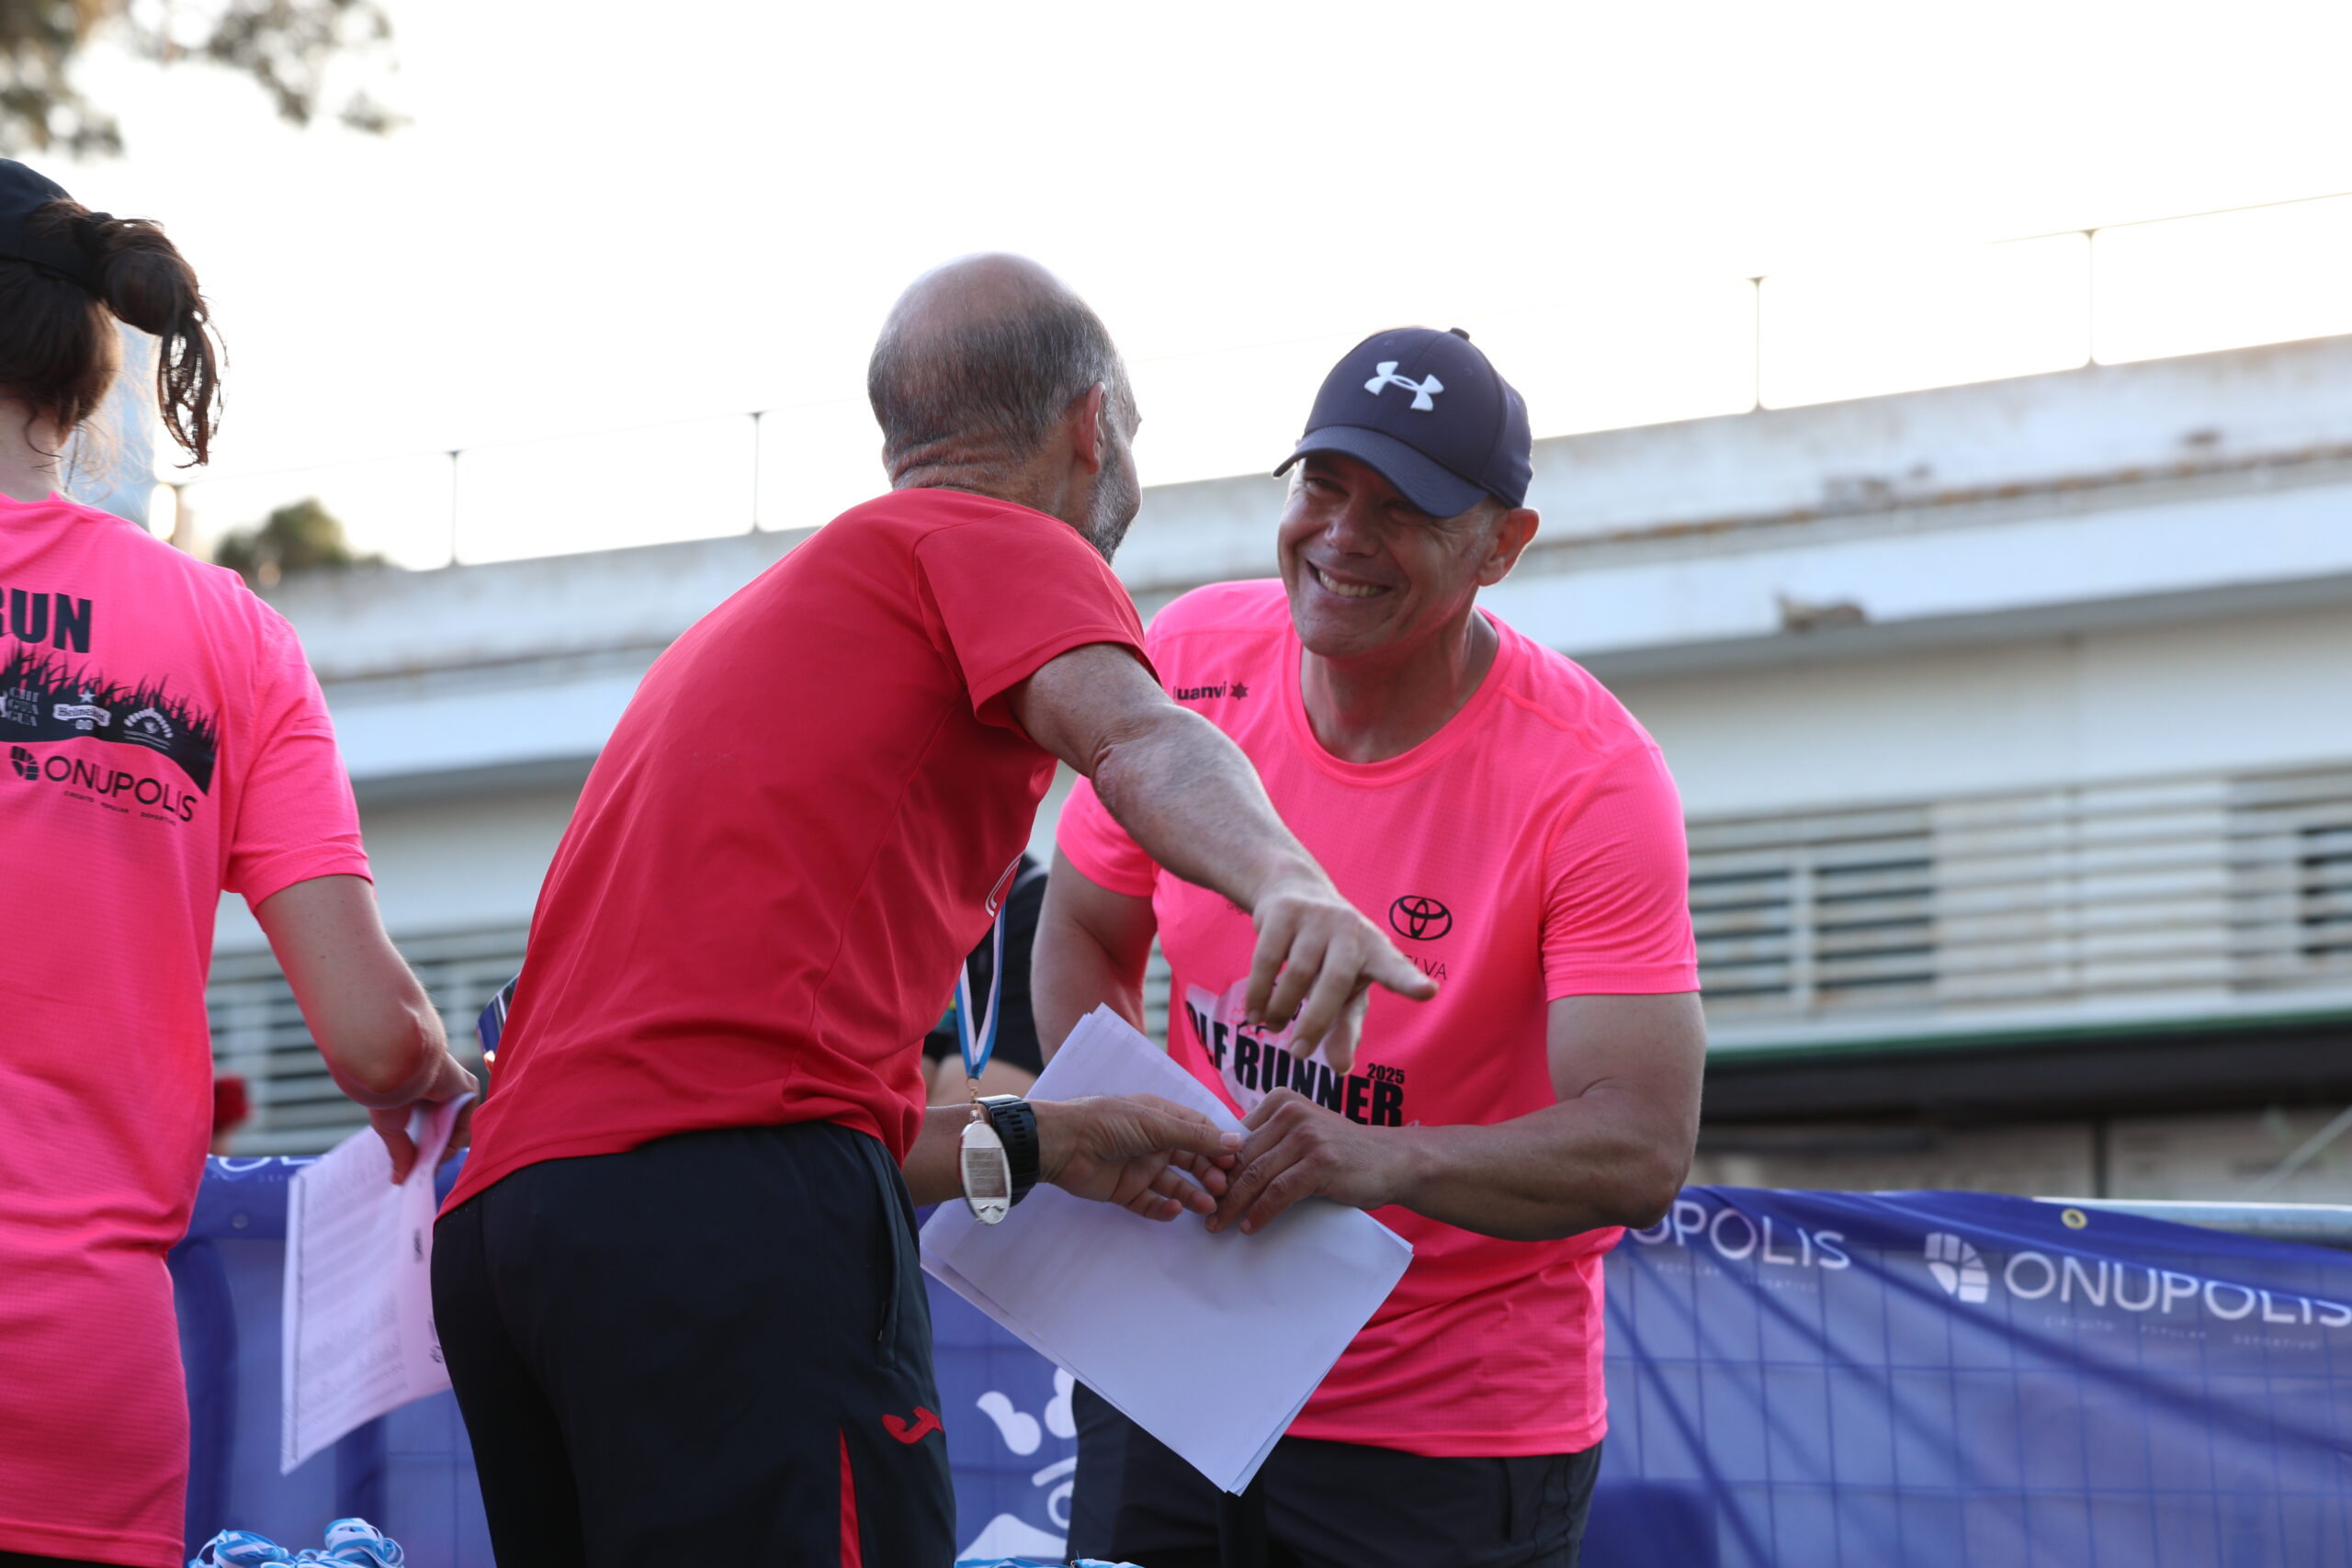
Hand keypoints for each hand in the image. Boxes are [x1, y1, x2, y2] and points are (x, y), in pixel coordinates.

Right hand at [369, 1052, 477, 1184]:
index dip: (420, 1149)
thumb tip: (399, 1180)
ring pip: (454, 1126)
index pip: (425, 1125)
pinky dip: (455, 1139)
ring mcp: (453, 1088)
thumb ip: (401, 1153)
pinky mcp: (467, 1087)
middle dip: (432, 1152)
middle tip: (420, 1175)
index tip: (413, 1171)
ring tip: (429, 1168)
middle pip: (441, 1128)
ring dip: (444, 1149)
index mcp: (416, 1093)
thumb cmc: (388, 1091)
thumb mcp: (391, 1129)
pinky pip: (465, 1119)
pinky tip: (441, 1154)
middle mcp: (437, 1089)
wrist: (397, 1068)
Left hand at [1037, 1093, 1243, 1220]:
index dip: (1219, 1145)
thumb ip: (1196, 1137)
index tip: (1236, 1162)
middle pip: (1192, 1160)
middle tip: (1223, 1189)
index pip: (1200, 1130)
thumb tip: (1236, 1141)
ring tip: (1208, 1206)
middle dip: (1209, 1174)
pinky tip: (1174, 1210)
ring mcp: (1141, 1168)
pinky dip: (1164, 1209)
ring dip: (1192, 1194)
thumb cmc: (1109, 1123)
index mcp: (1162, 1118)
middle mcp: (1155, 1142)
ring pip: (1175, 1184)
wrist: (1063, 1144)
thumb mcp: (1156, 1125)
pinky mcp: (1126, 1191)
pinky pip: (1152, 1203)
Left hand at [1208, 1089, 1411, 1234]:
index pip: (1236, 1136)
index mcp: (1281, 1100)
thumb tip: (1222, 1165)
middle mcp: (1291, 1112)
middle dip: (1219, 1189)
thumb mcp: (1303, 1132)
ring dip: (1233, 1205)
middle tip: (1204, 1213)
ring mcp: (1306, 1136)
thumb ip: (1271, 1138)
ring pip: (1255, 1175)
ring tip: (1218, 1225)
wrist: (1392, 1160)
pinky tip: (1250, 1226)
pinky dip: (1260, 1212)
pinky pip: (1278, 1192)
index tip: (1202, 1189)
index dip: (1216, 1165)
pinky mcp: (1319, 1162)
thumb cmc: (1342, 1150)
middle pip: (1242, 1157)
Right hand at [1246, 875, 1436, 1072]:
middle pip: (1336, 982)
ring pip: (1297, 973)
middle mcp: (1351, 931)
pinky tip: (1255, 1012)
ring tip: (1274, 1027)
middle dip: (1316, 1022)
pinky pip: (1267, 960)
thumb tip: (1341, 1069)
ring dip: (1281, 1009)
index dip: (1409, 981)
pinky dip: (1258, 991)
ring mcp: (1318, 918)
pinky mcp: (1285, 912)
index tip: (1427, 992)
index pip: (1395, 969)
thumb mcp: (1344, 991)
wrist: (1294, 891)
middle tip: (1298, 1054)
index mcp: (1376, 952)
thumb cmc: (1329, 955)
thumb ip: (1344, 1029)